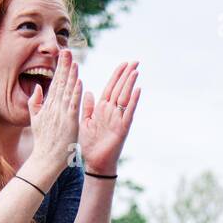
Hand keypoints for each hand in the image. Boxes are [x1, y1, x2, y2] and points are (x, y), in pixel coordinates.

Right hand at [27, 48, 81, 173]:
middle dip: (64, 66)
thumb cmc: (43, 142)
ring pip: (67, 91)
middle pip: (60, 83)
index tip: (63, 56)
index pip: (55, 83)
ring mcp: (61, 114)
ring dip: (71, 75)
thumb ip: (35, 103)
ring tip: (74, 60)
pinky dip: (76, 92)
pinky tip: (79, 81)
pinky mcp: (69, 122)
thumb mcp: (36, 120)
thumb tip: (37, 86)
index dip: (59, 69)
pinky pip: (73, 104)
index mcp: (48, 106)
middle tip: (67, 50)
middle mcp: (54, 107)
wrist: (46, 159)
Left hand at [80, 60, 139, 175]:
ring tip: (136, 70)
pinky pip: (128, 112)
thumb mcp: (84, 122)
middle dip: (127, 75)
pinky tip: (137, 90)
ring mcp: (118, 118)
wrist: (95, 162)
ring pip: (125, 97)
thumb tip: (88, 91)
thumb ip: (87, 107)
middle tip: (135, 61)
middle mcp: (111, 111)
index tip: (123, 63)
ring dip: (130, 83)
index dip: (117, 75)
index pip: (111, 87)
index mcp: (102, 108)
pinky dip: (133, 101)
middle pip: (120, 88)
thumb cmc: (89, 144)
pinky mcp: (122, 128)